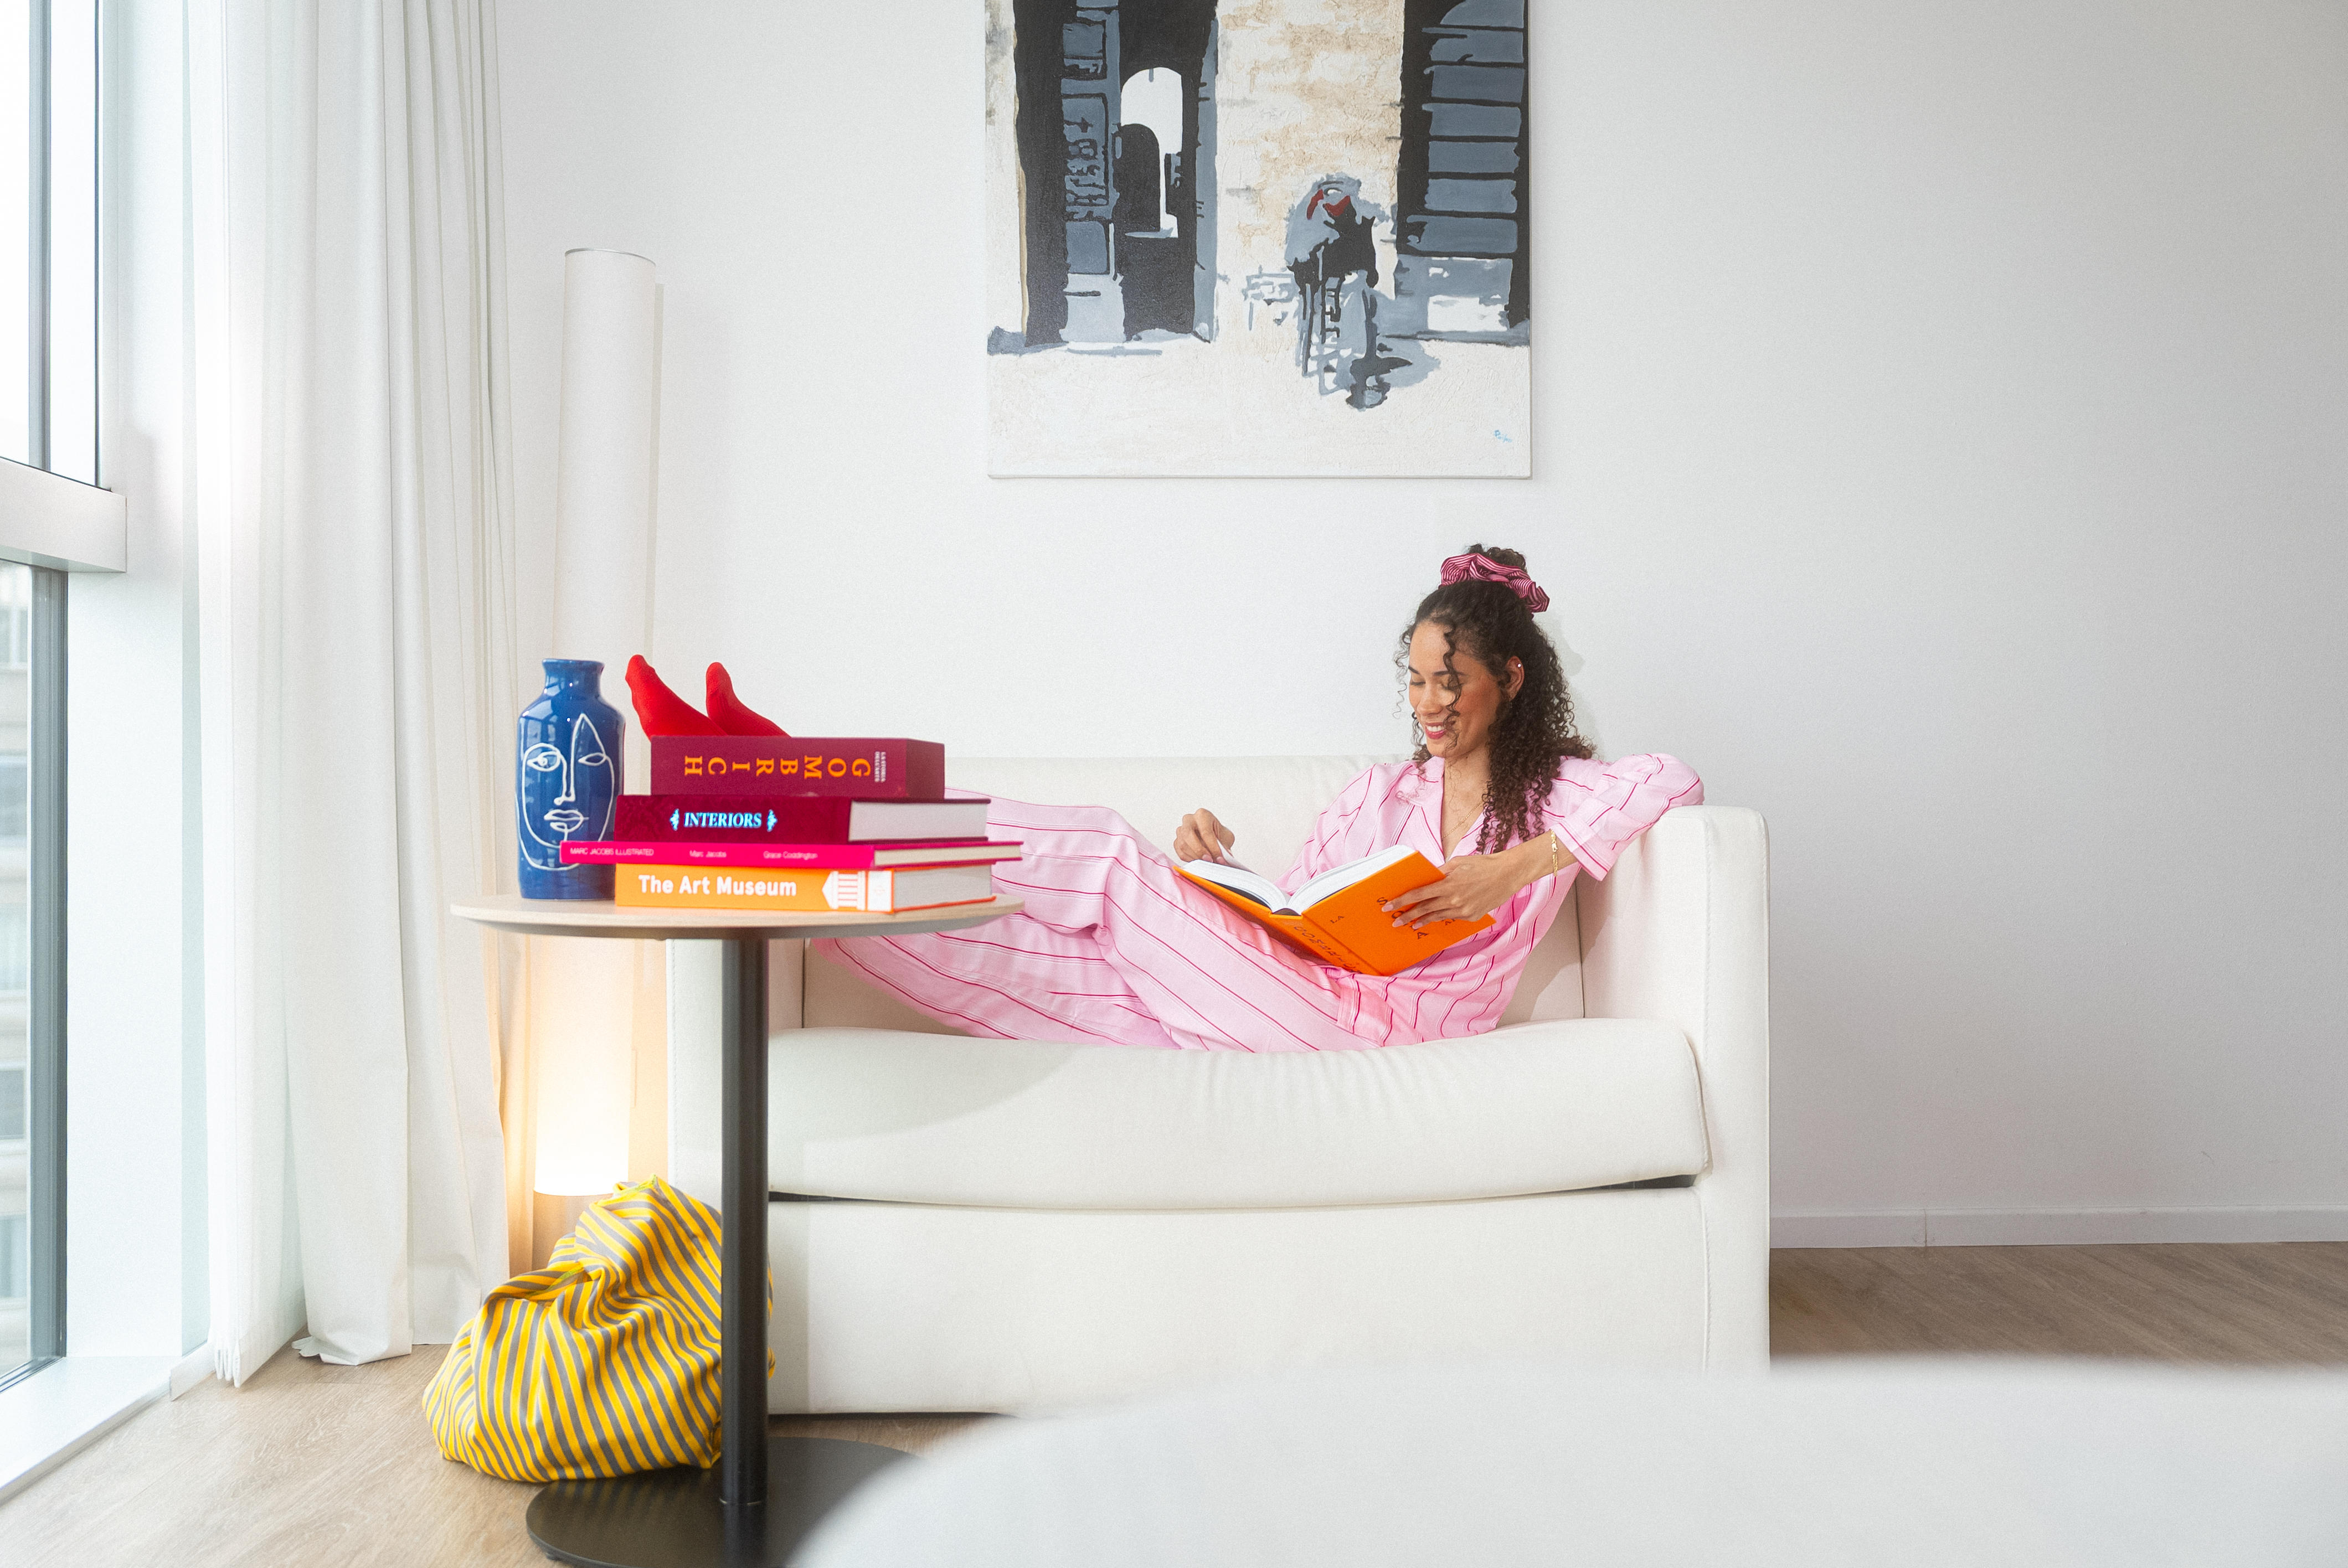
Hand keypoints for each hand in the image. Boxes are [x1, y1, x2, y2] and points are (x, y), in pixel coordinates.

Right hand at [1174, 808, 1235, 863]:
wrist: (1213, 836)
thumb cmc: (1219, 834)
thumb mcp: (1226, 837)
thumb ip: (1224, 846)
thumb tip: (1224, 857)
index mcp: (1202, 815)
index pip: (1205, 832)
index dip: (1213, 847)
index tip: (1219, 858)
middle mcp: (1189, 820)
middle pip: (1188, 835)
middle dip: (1199, 850)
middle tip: (1209, 860)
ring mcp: (1181, 830)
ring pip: (1183, 845)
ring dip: (1195, 856)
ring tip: (1206, 862)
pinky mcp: (1177, 841)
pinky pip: (1180, 852)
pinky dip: (1190, 859)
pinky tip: (1199, 861)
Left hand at [1382, 848, 1533, 928]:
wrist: (1508, 874)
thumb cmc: (1482, 864)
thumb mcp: (1457, 863)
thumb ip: (1440, 873)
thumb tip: (1426, 880)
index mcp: (1448, 885)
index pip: (1418, 895)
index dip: (1401, 901)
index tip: (1388, 906)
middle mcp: (1454, 900)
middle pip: (1424, 910)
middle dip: (1407, 916)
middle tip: (1395, 921)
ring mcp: (1464, 911)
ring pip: (1437, 917)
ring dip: (1422, 921)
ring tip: (1411, 924)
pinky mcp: (1472, 917)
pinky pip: (1452, 918)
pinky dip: (1442, 917)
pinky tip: (1434, 918)